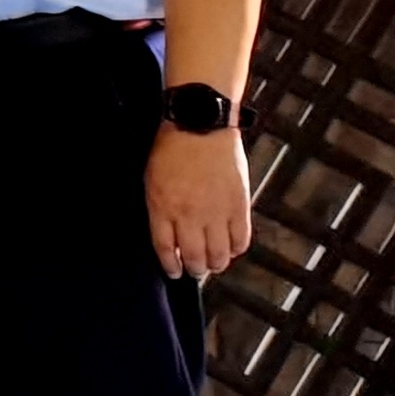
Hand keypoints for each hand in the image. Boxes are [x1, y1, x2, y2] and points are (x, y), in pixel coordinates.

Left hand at [146, 122, 251, 277]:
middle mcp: (189, 215)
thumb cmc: (171, 149)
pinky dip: (237, 248)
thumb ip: (159, 210)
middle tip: (196, 270)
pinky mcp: (239, 205)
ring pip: (219, 254)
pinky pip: (242, 239)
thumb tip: (169, 236)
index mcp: (163, 208)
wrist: (200, 124)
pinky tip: (232, 247)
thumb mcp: (152, 180)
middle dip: (195, 269)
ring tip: (215, 263)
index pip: (165, 249)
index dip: (171, 265)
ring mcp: (216, 212)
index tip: (174, 271)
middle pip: (194, 257)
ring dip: (217, 264)